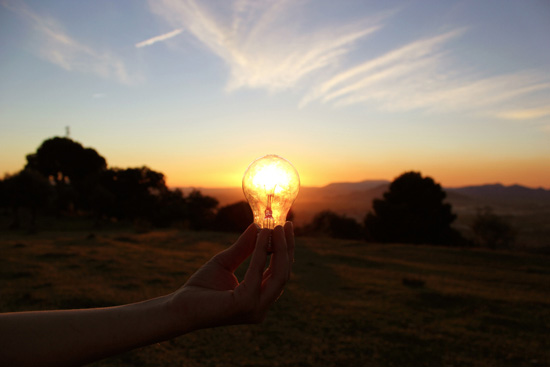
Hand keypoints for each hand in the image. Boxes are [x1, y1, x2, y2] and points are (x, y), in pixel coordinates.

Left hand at [168, 222, 294, 330]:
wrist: (179, 307)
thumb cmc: (201, 288)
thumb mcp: (225, 262)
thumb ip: (243, 248)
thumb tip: (257, 226)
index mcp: (258, 299)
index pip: (279, 273)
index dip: (284, 250)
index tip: (285, 227)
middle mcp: (261, 307)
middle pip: (284, 273)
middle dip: (287, 247)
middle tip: (286, 224)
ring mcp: (255, 308)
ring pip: (279, 274)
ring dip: (280, 248)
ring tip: (277, 227)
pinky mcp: (246, 304)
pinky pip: (258, 272)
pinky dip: (262, 252)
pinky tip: (262, 235)